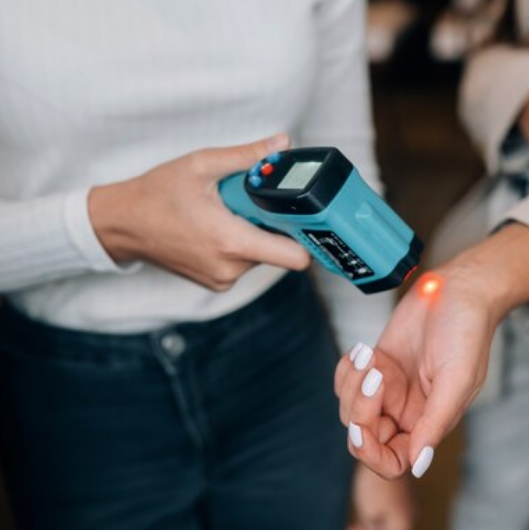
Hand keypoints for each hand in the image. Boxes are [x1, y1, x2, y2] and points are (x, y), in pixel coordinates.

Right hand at [88, 133, 309, 290]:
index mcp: (232, 242)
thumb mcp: (201, 165)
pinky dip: (238, 244)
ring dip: (253, 232)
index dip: (305, 236)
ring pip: (261, 256)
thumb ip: (247, 156)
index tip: (302, 216)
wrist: (121, 225)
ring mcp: (222, 279)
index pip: (295, 257)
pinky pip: (242, 262)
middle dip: (273, 225)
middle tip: (249, 203)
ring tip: (225, 212)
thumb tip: (281, 144)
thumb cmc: (156, 195)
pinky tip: (217, 226)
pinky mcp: (216, 283)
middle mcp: (230, 268)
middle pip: (279, 251)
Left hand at [336, 224, 528, 478]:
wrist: (459, 290)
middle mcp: (407, 410)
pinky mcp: (376, 364)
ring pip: (351, 406)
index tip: (363, 428)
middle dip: (360, 409)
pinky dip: (347, 368)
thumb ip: (435, 423)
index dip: (372, 453)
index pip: (392, 460)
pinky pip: (346, 381)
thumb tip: (418, 466)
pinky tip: (364, 350)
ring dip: (353, 382)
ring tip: (371, 355)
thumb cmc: (467, 332)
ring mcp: (389, 388)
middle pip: (365, 435)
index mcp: (428, 422)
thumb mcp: (457, 380)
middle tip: (374, 373)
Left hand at [347, 464, 413, 529]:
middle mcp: (410, 517)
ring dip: (372, 519)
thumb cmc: (376, 484)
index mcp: (401, 527)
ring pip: (387, 522)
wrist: (387, 451)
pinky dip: (377, 508)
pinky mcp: (404, 494)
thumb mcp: (368, 512)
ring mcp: (409, 505)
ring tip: (361, 504)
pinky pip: (389, 510)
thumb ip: (369, 529)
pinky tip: (368, 495)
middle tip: (354, 521)